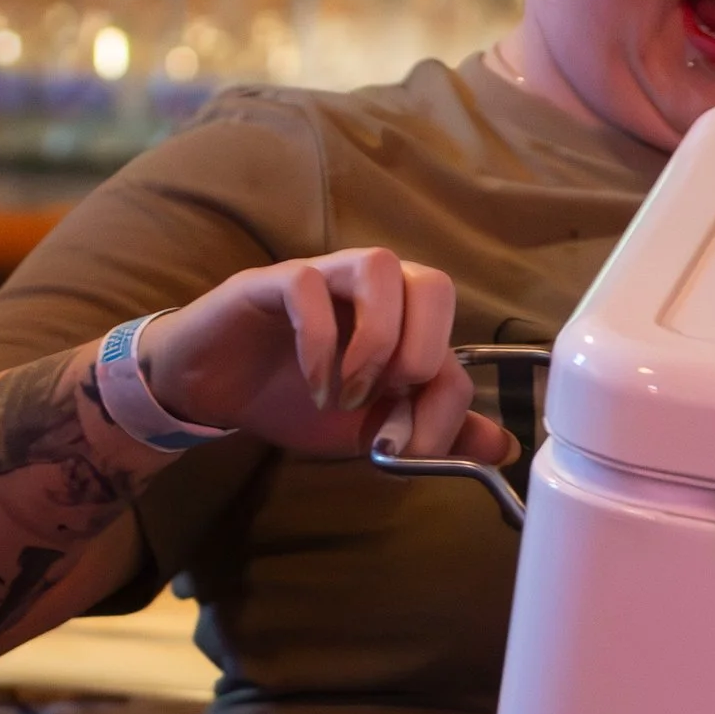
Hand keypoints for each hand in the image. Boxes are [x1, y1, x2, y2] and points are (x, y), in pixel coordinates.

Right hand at [135, 251, 516, 464]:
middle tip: (387, 400)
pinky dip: (320, 344)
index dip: (442, 404)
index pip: (453, 345)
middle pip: (434, 283)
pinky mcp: (273, 282)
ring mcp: (323, 277)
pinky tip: (313, 386)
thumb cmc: (293, 397)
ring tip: (347, 394)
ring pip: (378, 266)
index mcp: (403, 320)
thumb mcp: (370, 430)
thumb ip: (431, 434)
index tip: (408, 446)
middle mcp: (371, 288)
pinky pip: (309, 287)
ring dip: (375, 341)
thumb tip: (500, 446)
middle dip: (422, 353)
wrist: (214, 391)